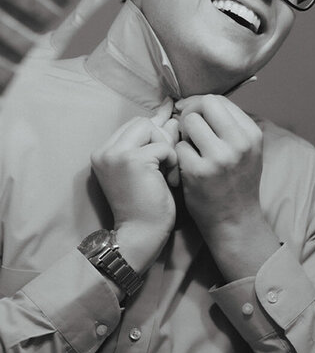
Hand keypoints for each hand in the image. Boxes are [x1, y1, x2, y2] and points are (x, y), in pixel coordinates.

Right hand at [90, 115, 180, 271]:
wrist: (140, 234)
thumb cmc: (149, 207)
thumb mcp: (150, 171)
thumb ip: (155, 144)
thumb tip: (172, 118)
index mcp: (104, 153)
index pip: (133, 125)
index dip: (155, 128)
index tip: (172, 125)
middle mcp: (105, 151)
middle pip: (141, 122)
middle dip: (161, 138)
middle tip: (168, 163)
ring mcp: (115, 154)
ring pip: (149, 127)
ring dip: (166, 148)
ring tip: (167, 174)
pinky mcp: (132, 160)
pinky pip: (163, 146)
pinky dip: (172, 161)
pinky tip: (169, 181)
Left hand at [174, 94, 279, 279]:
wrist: (235, 221)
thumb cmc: (236, 184)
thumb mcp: (246, 152)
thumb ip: (230, 127)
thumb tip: (199, 102)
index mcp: (252, 135)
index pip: (220, 101)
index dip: (200, 105)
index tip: (193, 116)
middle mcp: (240, 144)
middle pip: (204, 104)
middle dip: (190, 113)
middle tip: (186, 129)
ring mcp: (220, 158)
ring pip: (188, 122)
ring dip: (183, 134)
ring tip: (189, 150)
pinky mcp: (199, 172)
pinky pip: (178, 146)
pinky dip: (178, 155)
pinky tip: (186, 167)